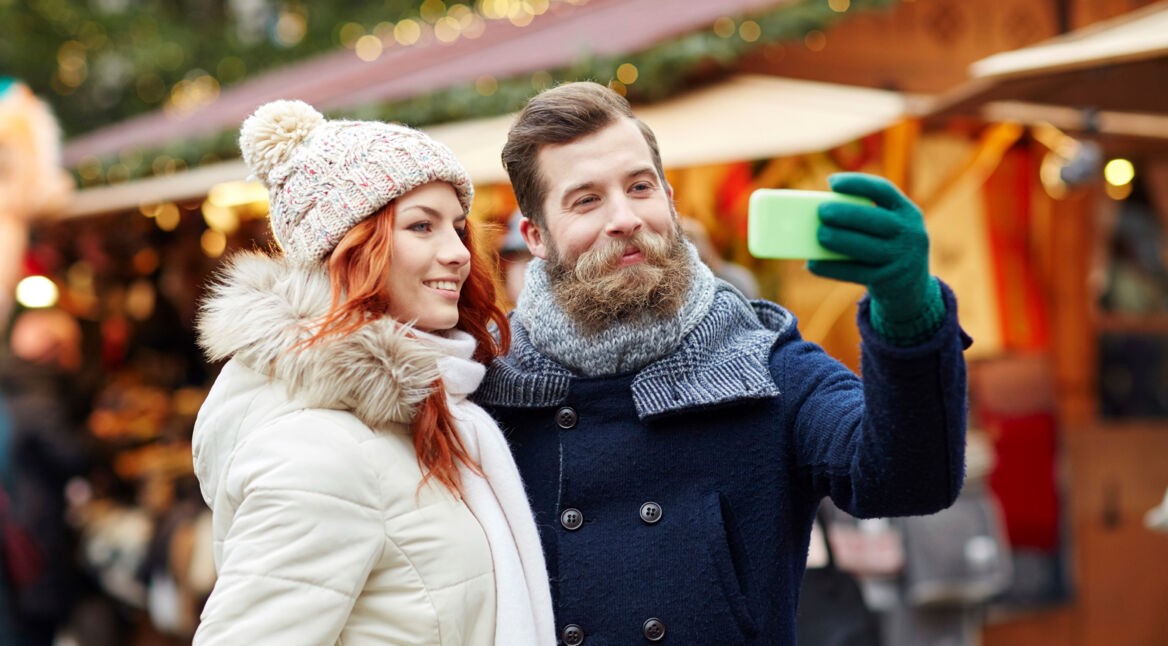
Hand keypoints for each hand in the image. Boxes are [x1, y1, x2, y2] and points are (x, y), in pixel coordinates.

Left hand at [807, 172, 942, 344]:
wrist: (910, 287)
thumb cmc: (885, 247)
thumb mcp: (886, 228)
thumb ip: (863, 218)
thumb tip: (813, 216)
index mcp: (907, 212)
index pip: (884, 190)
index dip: (857, 183)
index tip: (831, 182)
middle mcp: (909, 233)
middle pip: (875, 220)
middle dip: (847, 214)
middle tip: (821, 212)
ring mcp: (901, 259)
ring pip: (867, 248)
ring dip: (840, 240)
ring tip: (819, 235)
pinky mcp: (888, 280)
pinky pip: (856, 273)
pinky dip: (832, 268)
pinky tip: (813, 265)